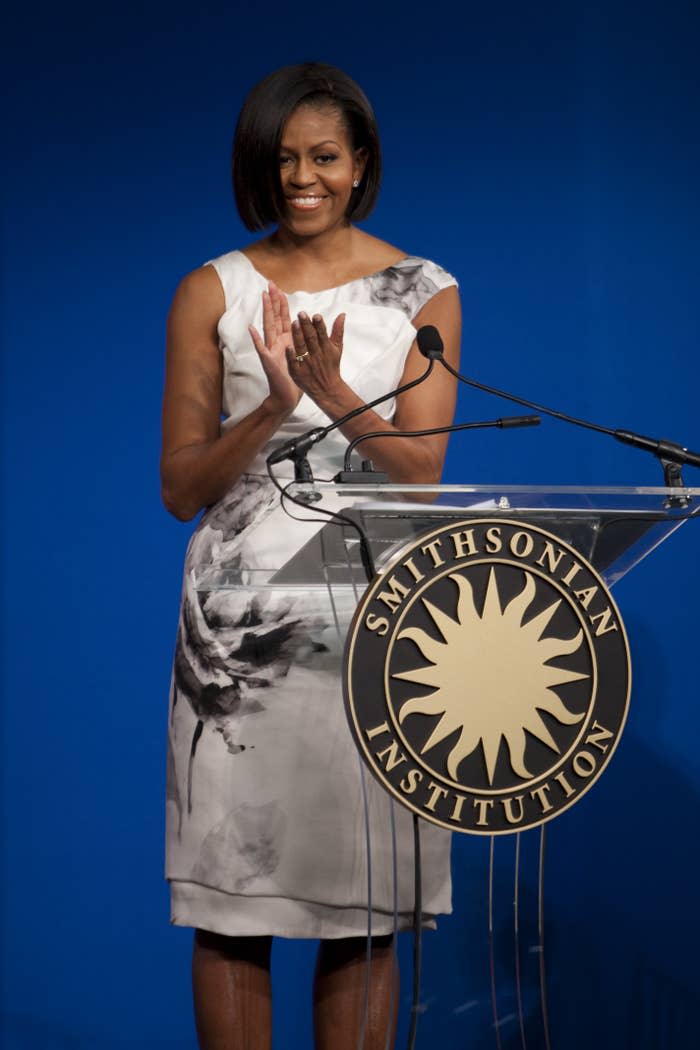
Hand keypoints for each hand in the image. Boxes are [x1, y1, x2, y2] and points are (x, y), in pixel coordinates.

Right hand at [248, 283, 301, 414]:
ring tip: (263, 297)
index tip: (278, 287)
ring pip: (268, 327)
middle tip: (270, 284)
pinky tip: (251, 329)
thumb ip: (300, 339)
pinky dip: (256, 339)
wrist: (287, 395)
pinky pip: (261, 349)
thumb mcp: (299, 353)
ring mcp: (270, 350)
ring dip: (265, 312)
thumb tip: (306, 325)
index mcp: (285, 339)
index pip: (282, 317)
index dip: (280, 302)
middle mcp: (276, 342)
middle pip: (274, 317)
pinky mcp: (268, 361)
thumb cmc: (293, 376)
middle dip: (272, 300)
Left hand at [286, 311, 345, 404]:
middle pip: (311, 339)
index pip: (322, 334)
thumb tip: (342, 314)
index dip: (319, 325)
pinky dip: (291, 356)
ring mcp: (307, 364)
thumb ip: (338, 330)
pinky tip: (288, 347)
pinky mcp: (298, 373)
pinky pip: (294, 363)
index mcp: (326, 348)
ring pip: (302, 348)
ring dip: (298, 336)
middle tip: (301, 313)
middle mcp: (317, 355)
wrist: (327, 390)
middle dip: (307, 326)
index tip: (315, 315)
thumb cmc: (331, 366)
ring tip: (294, 323)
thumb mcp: (337, 348)